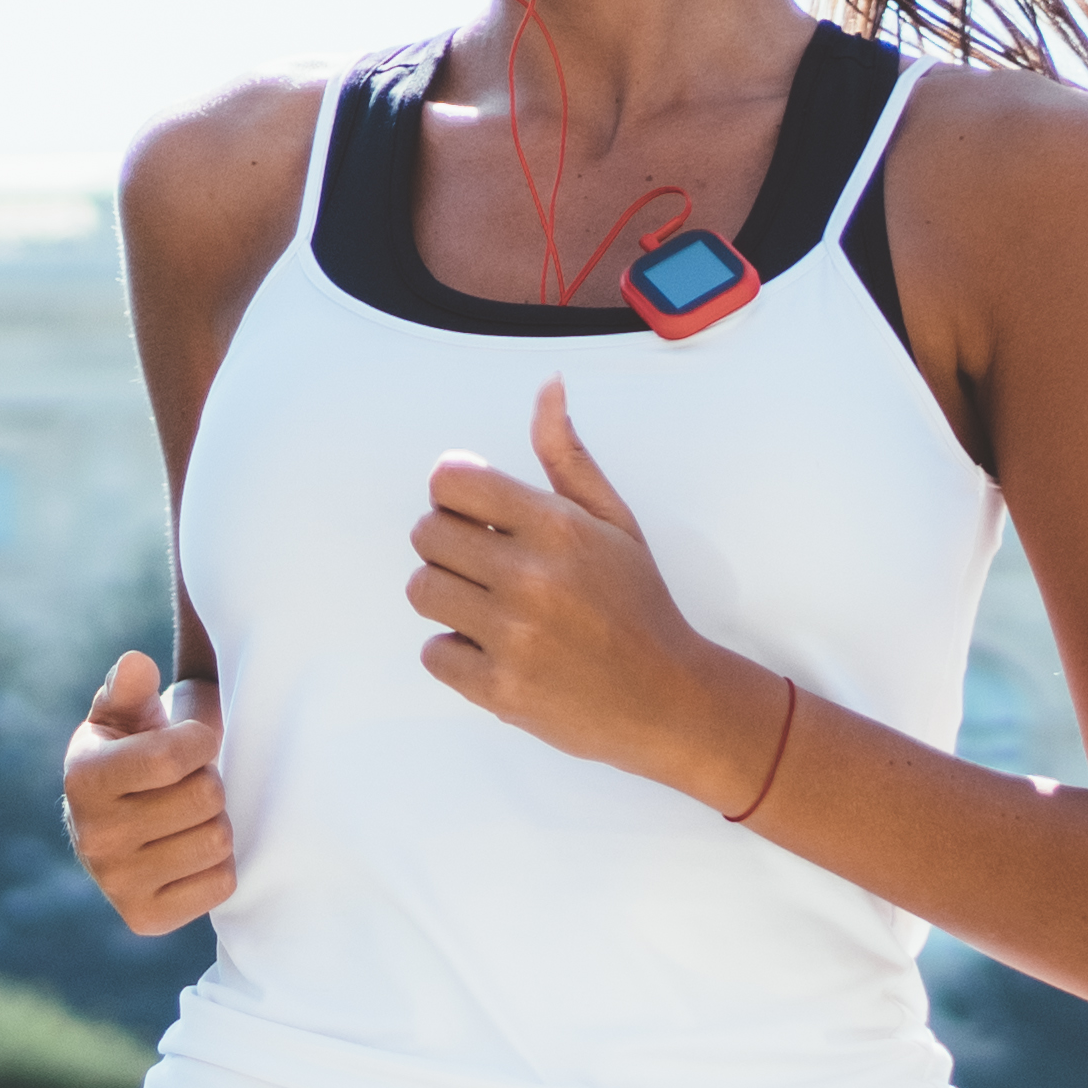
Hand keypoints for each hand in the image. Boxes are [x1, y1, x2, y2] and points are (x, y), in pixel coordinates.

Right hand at [59, 648, 230, 933]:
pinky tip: (191, 851)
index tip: (194, 739)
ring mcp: (117, 883)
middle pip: (205, 799)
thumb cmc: (129, 754)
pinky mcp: (145, 919)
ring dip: (216, 823)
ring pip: (217, 842)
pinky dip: (218, 866)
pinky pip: (221, 885)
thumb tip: (135, 665)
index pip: (174, 756)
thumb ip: (130, 688)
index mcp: (85, 778)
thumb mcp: (123, 714)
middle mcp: (93, 836)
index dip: (201, 740)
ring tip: (190, 816)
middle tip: (188, 783)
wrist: (112, 825)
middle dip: (209, 781)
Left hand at [407, 384, 768, 805]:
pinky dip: (455, 652)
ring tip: (487, 607)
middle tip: (484, 565)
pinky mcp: (499, 688)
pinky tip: (495, 649)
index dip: (453, 495)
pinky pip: (433, 652)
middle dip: (448, 545)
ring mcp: (512, 635)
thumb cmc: (638, 606)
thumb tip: (548, 387)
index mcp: (557, 527)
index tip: (473, 514)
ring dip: (445, 596)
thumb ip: (567, 457)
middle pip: (427, 534)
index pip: (452, 482)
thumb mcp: (613, 522)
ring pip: (422, 590)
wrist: (666, 700)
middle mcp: (531, 577)